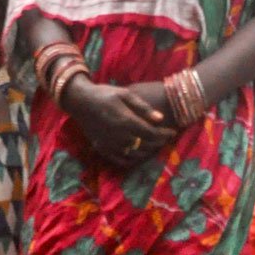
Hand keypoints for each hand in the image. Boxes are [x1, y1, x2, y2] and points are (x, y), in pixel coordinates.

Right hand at [62, 78, 176, 167]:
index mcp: (126, 121)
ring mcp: (110, 144)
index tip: (173, 132)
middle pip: (145, 145)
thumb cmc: (105, 94)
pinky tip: (139, 153)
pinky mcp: (102, 149)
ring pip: (135, 155)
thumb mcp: (125, 94)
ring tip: (155, 144)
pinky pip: (121, 160)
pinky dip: (133, 160)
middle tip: (165, 138)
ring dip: (148, 152)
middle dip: (158, 143)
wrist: (81, 101)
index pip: (151, 134)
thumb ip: (143, 107)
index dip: (164, 135)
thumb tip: (161, 119)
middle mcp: (119, 136)